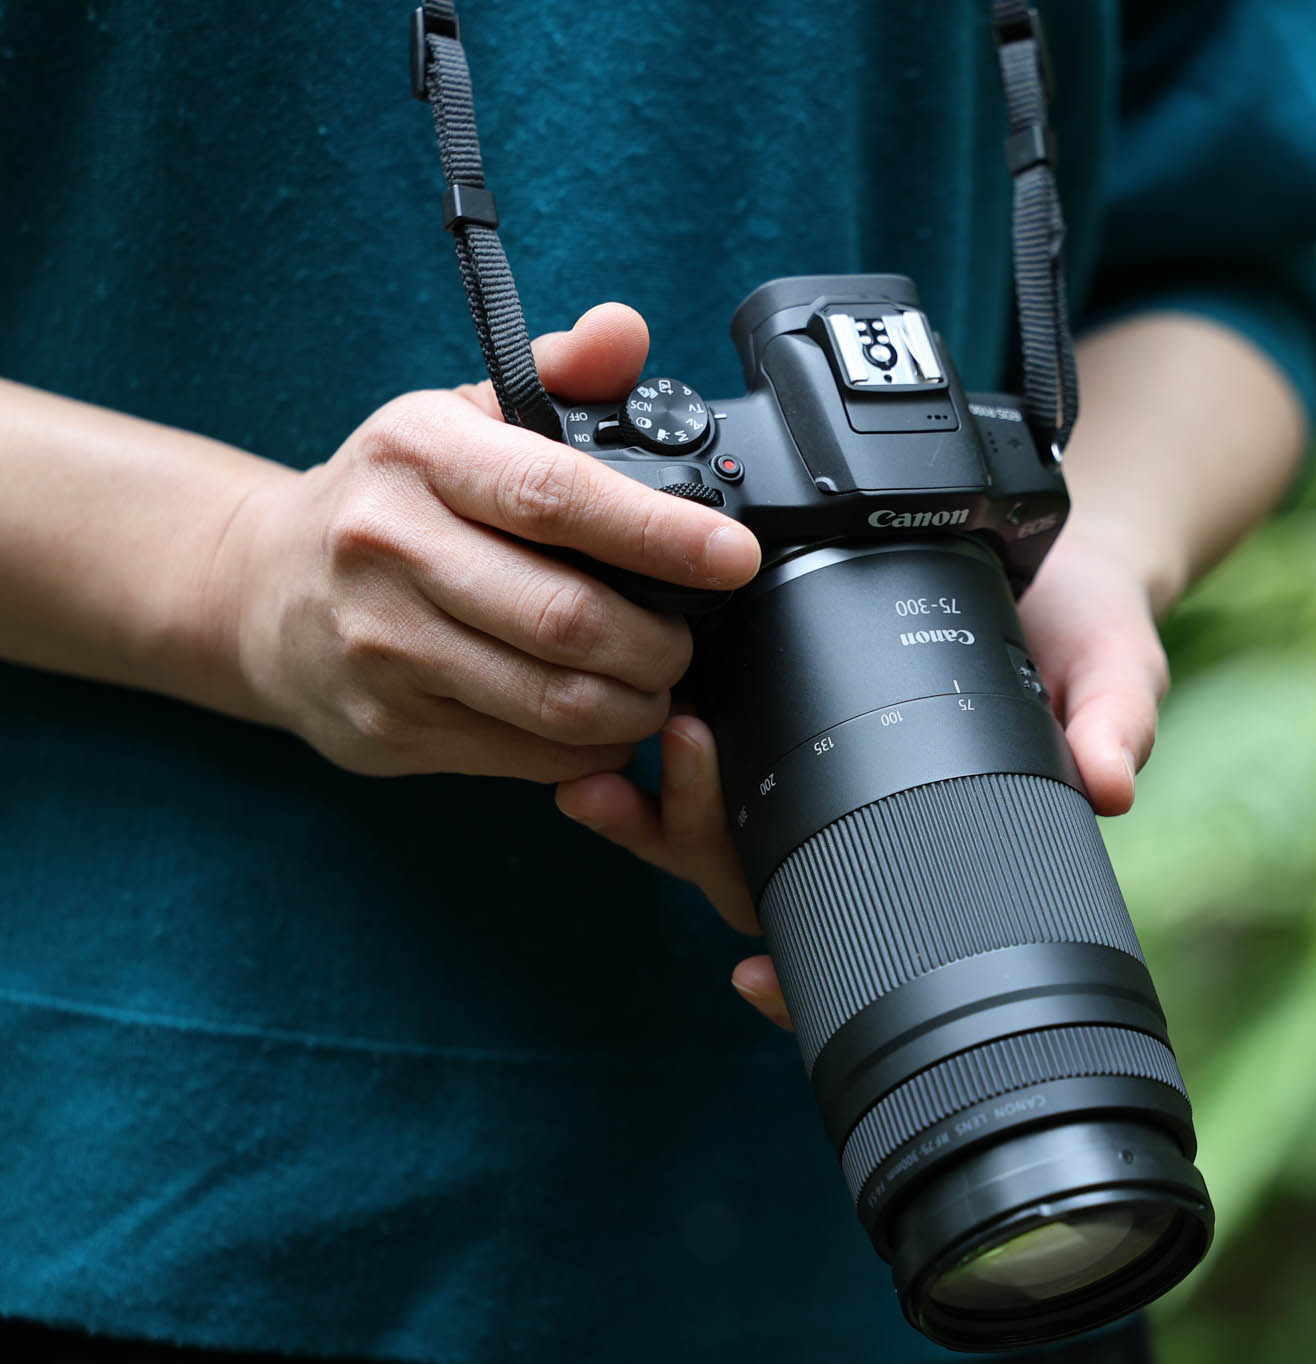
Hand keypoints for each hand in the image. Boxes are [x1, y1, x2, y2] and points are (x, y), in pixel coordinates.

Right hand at [215, 304, 759, 779]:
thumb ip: (558, 377)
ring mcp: (380, 646)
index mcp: (417, 453)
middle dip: (660, 643)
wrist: (258, 588)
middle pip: (567, 619)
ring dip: (636, 705)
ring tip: (654, 685)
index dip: (661, 533)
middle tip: (686, 640)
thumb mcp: (459, 418)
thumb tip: (624, 333)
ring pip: (555, 701)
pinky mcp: (384, 726)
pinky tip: (600, 722)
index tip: (732, 555)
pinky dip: (590, 748)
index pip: (555, 494)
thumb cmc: (390, 498)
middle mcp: (388, 546)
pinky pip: (526, 755)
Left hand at [554, 524, 1172, 1029]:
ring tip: (605, 780)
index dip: (799, 979)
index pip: (855, 944)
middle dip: (694, 849)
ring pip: (702, 837)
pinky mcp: (768, 716)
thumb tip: (1113, 781)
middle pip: (749, 887)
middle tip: (684, 765)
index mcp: (929, 847)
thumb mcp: (1116, 668)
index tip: (752, 979)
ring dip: (647, 818)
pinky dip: (637, 768)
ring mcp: (803, 783)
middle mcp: (854, 832)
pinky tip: (593, 752)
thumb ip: (1115, 720)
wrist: (1055, 566)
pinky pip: (690, 763)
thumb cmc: (1087, 637)